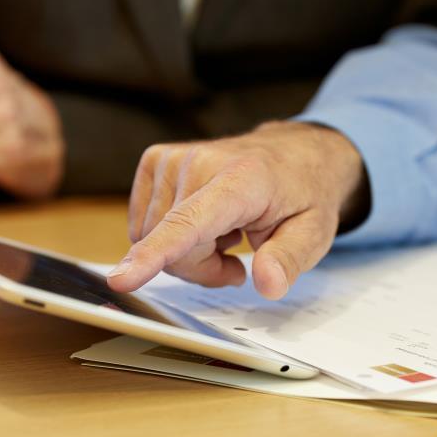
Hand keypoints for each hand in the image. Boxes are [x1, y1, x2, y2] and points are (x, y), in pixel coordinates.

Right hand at [107, 122, 367, 299]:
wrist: (293, 152)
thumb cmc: (301, 193)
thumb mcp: (314, 233)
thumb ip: (289, 259)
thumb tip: (268, 283)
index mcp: (242, 179)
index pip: (189, 223)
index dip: (155, 255)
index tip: (121, 279)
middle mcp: (200, 161)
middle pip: (172, 249)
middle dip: (201, 268)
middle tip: (238, 257)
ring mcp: (172, 158)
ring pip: (152, 240)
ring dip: (187, 253)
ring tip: (225, 234)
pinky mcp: (156, 160)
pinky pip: (144, 224)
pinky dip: (171, 235)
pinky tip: (205, 222)